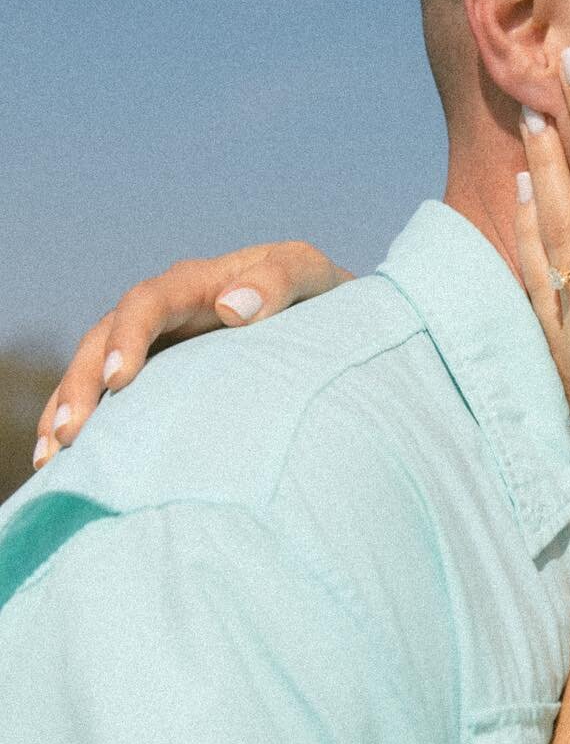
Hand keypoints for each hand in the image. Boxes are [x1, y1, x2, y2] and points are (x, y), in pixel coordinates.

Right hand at [34, 242, 350, 464]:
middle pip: (104, 339)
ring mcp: (162, 348)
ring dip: (69, 411)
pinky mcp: (165, 382)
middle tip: (70, 435)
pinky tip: (61, 467)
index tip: (118, 380)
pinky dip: (88, 429)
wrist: (343, 327)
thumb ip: (282, 281)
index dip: (128, 337)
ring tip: (52, 459)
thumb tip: (232, 309)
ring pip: (96, 372)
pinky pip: (113, 401)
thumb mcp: (314, 276)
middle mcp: (169, 314)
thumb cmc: (330, 300)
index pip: (147, 301)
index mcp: (200, 283)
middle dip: (81, 385)